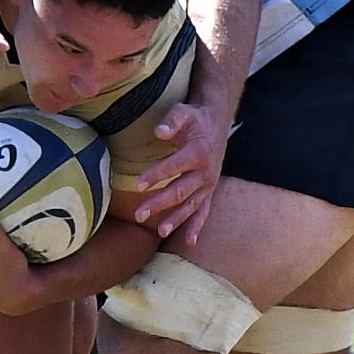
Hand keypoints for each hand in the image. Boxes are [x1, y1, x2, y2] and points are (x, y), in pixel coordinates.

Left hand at [133, 102, 225, 244]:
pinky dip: (197, 226)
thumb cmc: (195, 119)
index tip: (137, 185)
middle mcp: (205, 172)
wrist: (217, 124)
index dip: (156, 175)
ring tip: (160, 231)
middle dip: (159, 204)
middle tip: (139, 214)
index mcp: (198, 153)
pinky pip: (204, 212)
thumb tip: (159, 131)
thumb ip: (171, 120)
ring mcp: (208, 185)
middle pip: (180, 191)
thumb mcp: (184, 112)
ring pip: (191, 206)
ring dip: (176, 219)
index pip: (174, 167)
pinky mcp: (209, 191)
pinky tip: (190, 241)